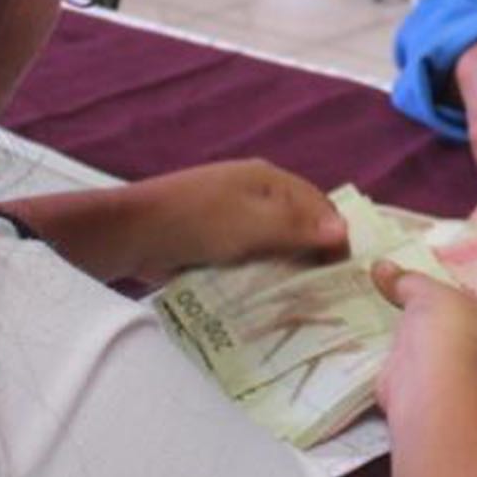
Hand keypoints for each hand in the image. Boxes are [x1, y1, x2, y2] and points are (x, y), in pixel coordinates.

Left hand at [125, 159, 347, 282]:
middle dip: (315, 253)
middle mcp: (256, 193)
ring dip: (289, 265)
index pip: (319, 205)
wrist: (132, 234)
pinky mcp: (216, 239)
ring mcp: (234, 215)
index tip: (345, 273)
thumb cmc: (196, 221)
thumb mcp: (251, 224)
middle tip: (326, 291)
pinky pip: (252, 255)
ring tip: (301, 297)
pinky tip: (266, 294)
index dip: (335, 235)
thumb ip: (296, 228)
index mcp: (268, 179)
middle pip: (299, 223)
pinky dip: (263, 271)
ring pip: (276, 242)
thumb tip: (344, 231)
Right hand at [372, 262, 476, 410]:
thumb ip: (407, 281)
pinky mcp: (442, 392)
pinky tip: (400, 345)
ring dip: (444, 342)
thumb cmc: (451, 328)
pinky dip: (417, 362)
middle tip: (451, 293)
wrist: (428, 384)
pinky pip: (431, 371)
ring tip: (420, 317)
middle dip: (474, 317)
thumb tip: (381, 265)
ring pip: (461, 353)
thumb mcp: (427, 293)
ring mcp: (470, 376)